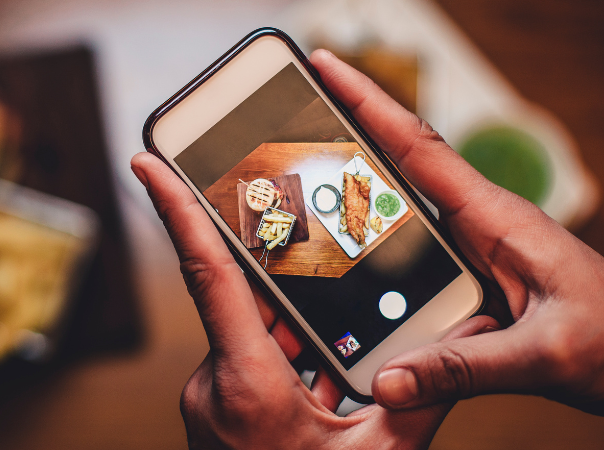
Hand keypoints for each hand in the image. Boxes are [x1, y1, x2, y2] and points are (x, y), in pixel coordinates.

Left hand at [131, 151, 496, 448]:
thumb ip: (417, 399)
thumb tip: (456, 353)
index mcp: (245, 386)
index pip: (207, 275)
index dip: (177, 209)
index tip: (147, 162)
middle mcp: (213, 387)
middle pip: (243, 301)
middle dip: (281, 273)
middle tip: (306, 238)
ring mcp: (209, 402)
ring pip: (248, 334)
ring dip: (289, 326)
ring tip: (331, 326)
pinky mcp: (216, 413)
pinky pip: (247, 362)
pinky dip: (282, 356)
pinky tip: (321, 373)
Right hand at [308, 49, 603, 415]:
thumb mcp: (545, 355)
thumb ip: (465, 367)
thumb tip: (389, 379)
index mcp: (497, 219)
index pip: (419, 149)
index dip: (369, 104)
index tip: (327, 67)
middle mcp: (482, 223)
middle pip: (401, 166)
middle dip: (348, 131)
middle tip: (294, 115)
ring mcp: (478, 246)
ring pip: (404, 207)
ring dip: (357, 187)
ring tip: (303, 176)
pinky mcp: (477, 272)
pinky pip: (416, 246)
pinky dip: (378, 237)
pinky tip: (348, 247)